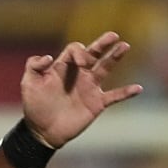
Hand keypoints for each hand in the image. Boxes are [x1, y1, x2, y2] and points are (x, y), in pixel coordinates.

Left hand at [20, 31, 142, 149]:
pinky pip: (114, 96)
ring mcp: (89, 88)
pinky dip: (126, 93)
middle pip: (94, 53)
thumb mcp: (28, 83)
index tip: (80, 62)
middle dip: (103, 44)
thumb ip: (33, 66)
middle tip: (113, 36)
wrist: (42, 131)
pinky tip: (138, 88)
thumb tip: (48, 57)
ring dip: (115, 57)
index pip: (75, 50)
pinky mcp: (96, 103)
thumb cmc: (34, 106)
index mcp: (64, 66)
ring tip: (125, 46)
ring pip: (106, 68)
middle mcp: (79, 74)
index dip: (79, 52)